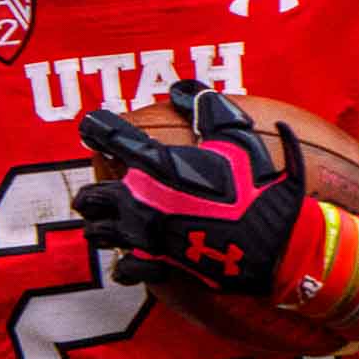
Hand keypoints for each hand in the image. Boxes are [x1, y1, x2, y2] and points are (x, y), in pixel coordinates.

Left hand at [73, 80, 308, 293]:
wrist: (269, 241)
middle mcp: (139, 198)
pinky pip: (124, 269)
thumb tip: (184, 90)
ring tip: (102, 224)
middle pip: (92, 195)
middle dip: (90, 193)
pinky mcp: (155, 264)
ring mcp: (144, 234)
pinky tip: (128, 259)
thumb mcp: (235, 136)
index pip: (110, 137)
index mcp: (155, 163)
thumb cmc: (254, 186)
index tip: (89, 127)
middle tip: (94, 192)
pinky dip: (123, 265)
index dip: (96, 129)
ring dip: (99, 226)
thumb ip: (207, 108)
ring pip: (99, 232)